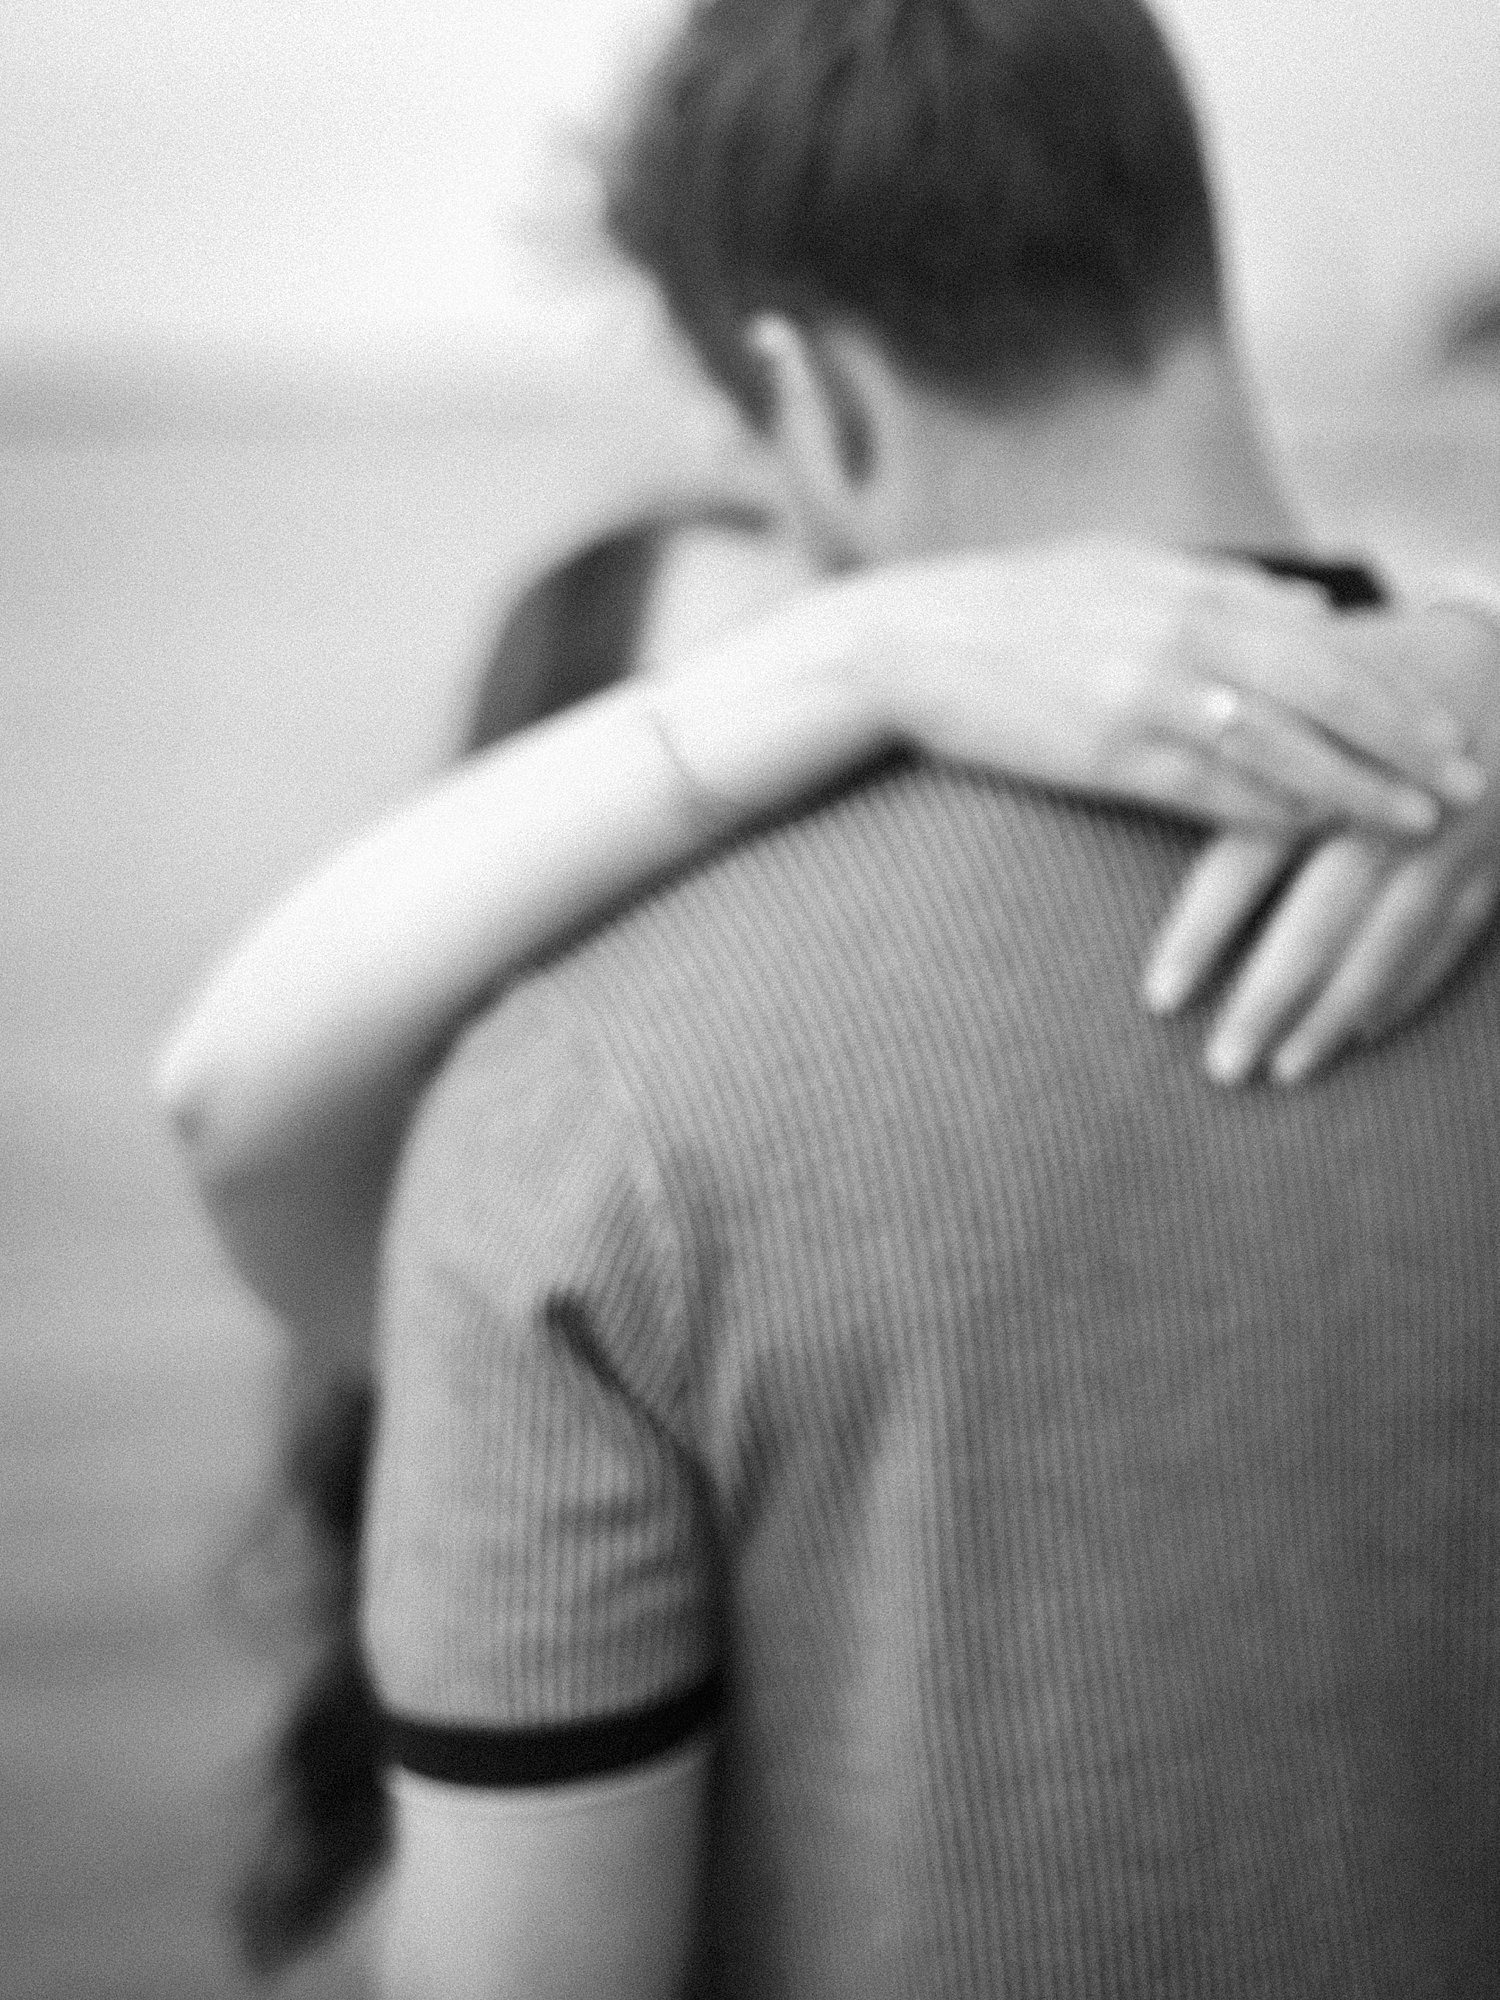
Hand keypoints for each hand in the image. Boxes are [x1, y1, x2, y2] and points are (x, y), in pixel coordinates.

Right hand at [861, 542, 1482, 836]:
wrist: (909, 643)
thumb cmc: (1015, 606)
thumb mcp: (1126, 570)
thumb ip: (1222, 589)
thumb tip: (1309, 610)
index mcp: (1196, 585)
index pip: (1326, 641)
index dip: (1396, 687)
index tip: (1449, 722)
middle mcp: (1188, 633)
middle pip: (1329, 692)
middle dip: (1408, 741)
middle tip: (1469, 781)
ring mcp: (1151, 693)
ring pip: (1285, 747)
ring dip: (1360, 790)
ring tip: (1418, 823)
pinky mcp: (1109, 751)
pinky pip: (1210, 792)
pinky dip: (1271, 814)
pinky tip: (1316, 837)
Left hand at [1141, 606, 1499, 1082]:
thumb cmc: (1373, 663)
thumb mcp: (1303, 679)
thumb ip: (1232, 738)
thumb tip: (1130, 765)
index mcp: (1326, 755)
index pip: (1252, 853)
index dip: (1204, 931)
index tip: (1159, 998)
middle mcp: (1392, 803)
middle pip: (1323, 916)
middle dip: (1269, 998)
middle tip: (1220, 1067)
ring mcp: (1456, 839)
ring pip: (1390, 943)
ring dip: (1334, 1013)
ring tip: (1285, 1070)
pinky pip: (1451, 940)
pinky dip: (1406, 989)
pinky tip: (1360, 1033)